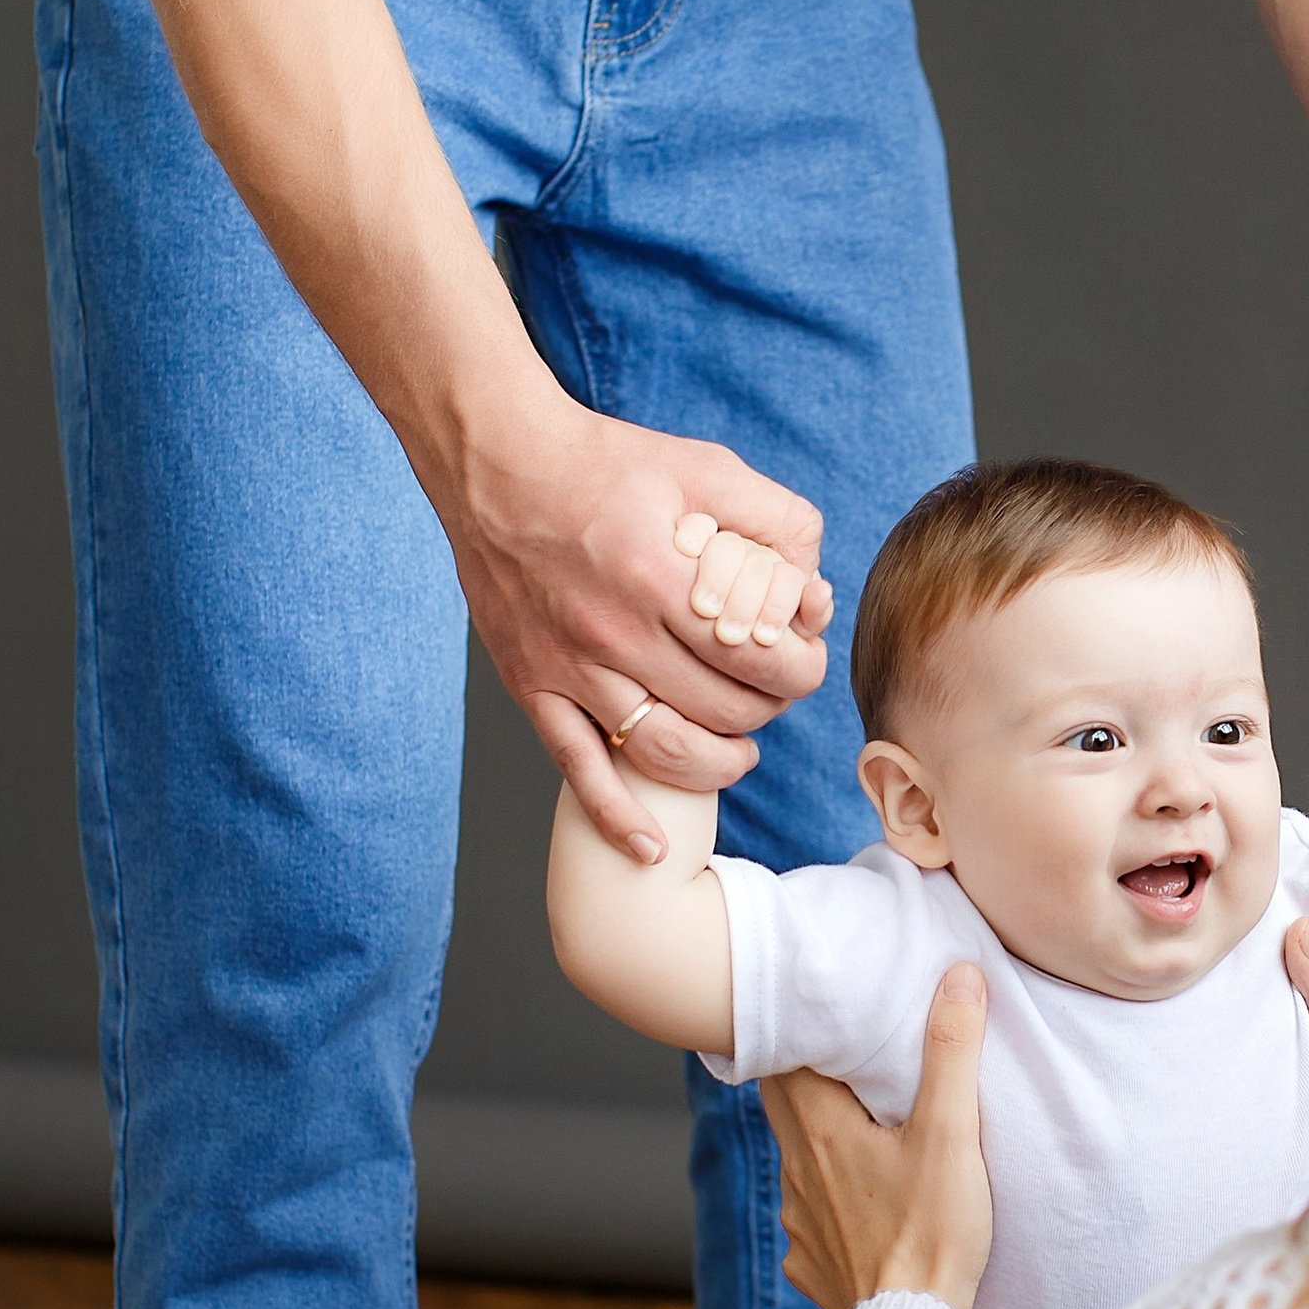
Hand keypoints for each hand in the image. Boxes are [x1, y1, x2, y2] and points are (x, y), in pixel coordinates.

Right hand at [443, 388, 835, 859]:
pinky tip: (650, 845)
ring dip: (718, 765)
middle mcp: (614, 632)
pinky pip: (577, 769)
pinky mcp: (533, 687)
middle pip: (724, 711)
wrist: (495, 463)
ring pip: (665, 752)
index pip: (759, 658)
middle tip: (772, 694)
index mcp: (661, 576)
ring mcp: (570, 667)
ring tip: (738, 751)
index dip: (799, 669)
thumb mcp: (704, 468)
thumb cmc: (604, 463)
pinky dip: (615, 818)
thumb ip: (774, 519)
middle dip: (767, 710)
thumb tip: (812, 589)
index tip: (802, 660)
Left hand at [763, 965, 993, 1308]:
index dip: (798, 1036)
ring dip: (818, 1142)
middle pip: (782, 1106)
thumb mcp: (951, 1134)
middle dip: (805, 1079)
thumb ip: (951, 1051)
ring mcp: (799, 1224)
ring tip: (858, 1129)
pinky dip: (829, 1203)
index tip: (819, 1016)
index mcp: (821, 1131)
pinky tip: (862, 1206)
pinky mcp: (811, 1264)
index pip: (784, 1062)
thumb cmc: (931, 1234)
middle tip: (836, 1058)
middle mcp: (797, 1173)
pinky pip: (809, 1219)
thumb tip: (958, 976)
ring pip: (796, 1163)